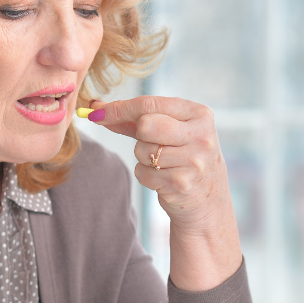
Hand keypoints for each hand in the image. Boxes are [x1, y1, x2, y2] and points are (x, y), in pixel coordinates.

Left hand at [91, 96, 242, 289]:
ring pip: (142, 150)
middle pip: (146, 124)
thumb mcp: (170, 132)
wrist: (207, 199)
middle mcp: (201, 136)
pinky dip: (146, 175)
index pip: (150, 103)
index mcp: (199, 114)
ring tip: (164, 163)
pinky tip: (164, 178)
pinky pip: (142, 172)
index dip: (119, 108)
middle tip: (148, 141)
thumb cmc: (182, 157)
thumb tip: (97, 109)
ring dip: (143, 157)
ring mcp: (193, 161)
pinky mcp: (181, 183)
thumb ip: (135, 119)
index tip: (96, 112)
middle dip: (139, 134)